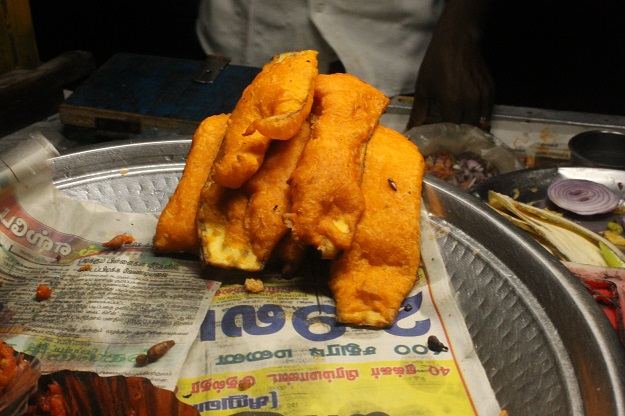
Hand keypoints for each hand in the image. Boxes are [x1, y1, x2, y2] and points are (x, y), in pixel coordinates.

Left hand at [408, 0, 494, 128]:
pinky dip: (480, 115)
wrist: (457, 41)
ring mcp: (483, 96)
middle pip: (467, 129)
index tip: (441, 143)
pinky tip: (471, 114)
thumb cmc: (436, 64)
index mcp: (452, 103)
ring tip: (462, 129)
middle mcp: (470, 102)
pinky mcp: (491, 89)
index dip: (446, 138)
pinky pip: (487, 110)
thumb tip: (410, 131)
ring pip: (480, 121)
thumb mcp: (423, 89)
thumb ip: (419, 113)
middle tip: (451, 138)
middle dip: (460, 136)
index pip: (451, 131)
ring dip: (471, 126)